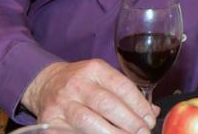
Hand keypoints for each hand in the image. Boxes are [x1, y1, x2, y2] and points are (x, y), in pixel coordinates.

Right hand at [22, 60, 157, 133]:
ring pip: (88, 121)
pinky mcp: (49, 120)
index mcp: (95, 70)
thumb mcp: (104, 78)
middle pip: (107, 104)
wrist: (45, 83)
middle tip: (143, 132)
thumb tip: (151, 112)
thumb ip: (127, 93)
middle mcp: (77, 84)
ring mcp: (62, 103)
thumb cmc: (82, 82)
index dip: (139, 105)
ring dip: (112, 133)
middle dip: (129, 121)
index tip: (150, 119)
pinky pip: (72, 132)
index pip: (122, 87)